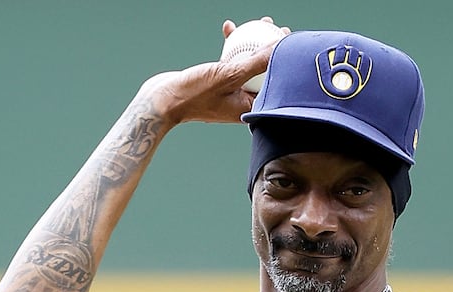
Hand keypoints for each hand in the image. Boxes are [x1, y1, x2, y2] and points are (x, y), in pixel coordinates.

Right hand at [140, 19, 288, 126]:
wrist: (162, 101)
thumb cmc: (194, 94)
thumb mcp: (228, 76)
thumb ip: (256, 63)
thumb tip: (279, 50)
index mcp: (250, 108)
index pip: (274, 82)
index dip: (284, 61)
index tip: (290, 42)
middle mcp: (243, 101)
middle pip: (264, 71)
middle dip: (272, 48)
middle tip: (279, 30)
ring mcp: (230, 92)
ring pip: (247, 63)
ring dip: (253, 42)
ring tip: (261, 23)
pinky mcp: (217, 83)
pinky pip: (229, 61)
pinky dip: (231, 46)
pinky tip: (229, 28)